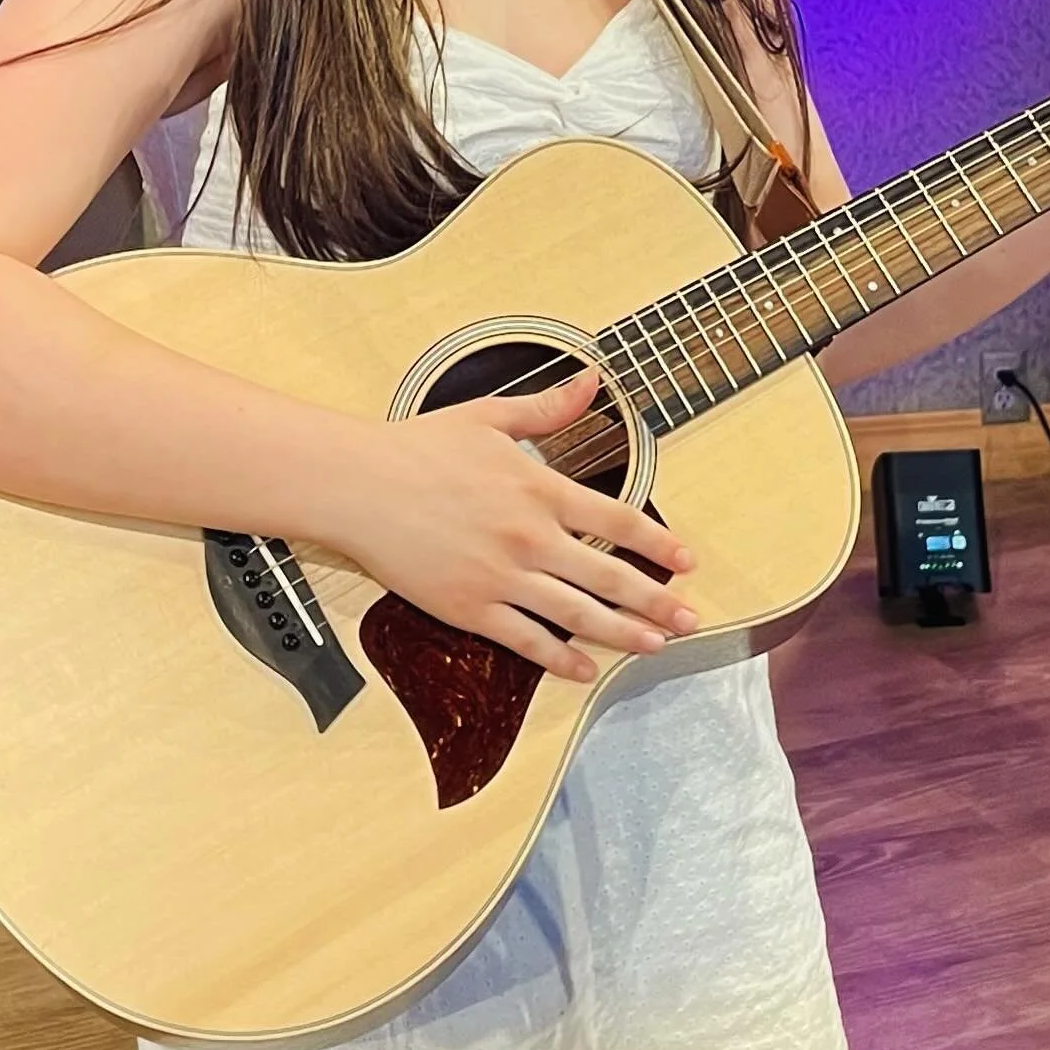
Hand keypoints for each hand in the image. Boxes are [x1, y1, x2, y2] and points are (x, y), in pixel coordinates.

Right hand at [322, 367, 696, 683]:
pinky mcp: (469, 608)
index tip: (687, 560)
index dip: (658, 543)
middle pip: (608, 576)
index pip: (616, 519)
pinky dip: (560, 658)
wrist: (358, 485)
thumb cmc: (418, 447)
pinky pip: (526, 640)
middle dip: (657, 599)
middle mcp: (529, 536)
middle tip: (691, 617)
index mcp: (539, 488)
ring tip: (657, 645)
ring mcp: (500, 576)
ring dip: (623, 633)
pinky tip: (584, 669)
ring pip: (577, 614)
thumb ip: (548, 408)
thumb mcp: (490, 417)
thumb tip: (593, 380)